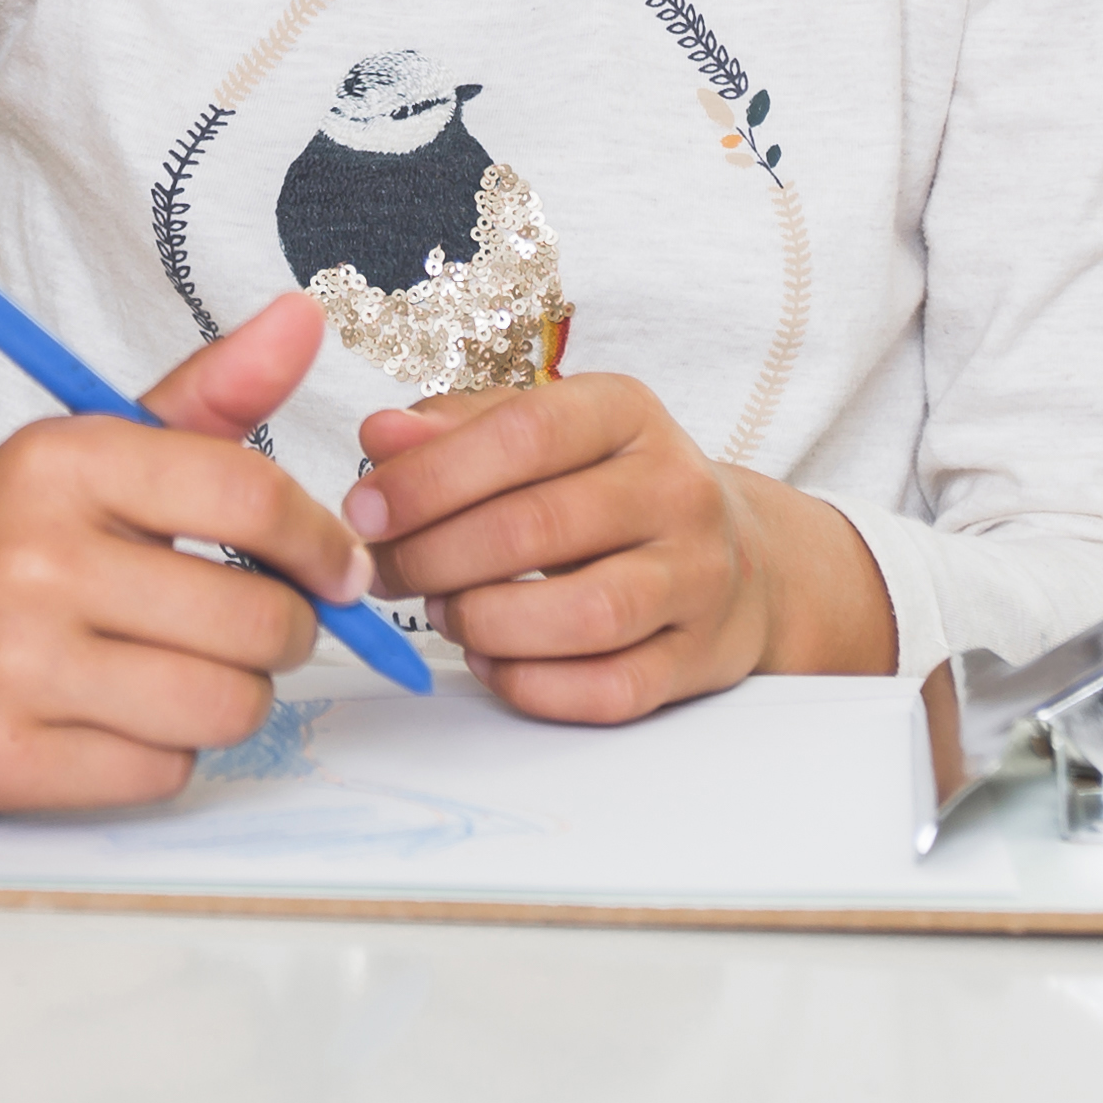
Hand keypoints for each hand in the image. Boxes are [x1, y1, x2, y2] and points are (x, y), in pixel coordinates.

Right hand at [0, 291, 362, 816]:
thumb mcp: (90, 449)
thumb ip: (208, 395)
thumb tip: (303, 320)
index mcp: (62, 464)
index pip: (245, 495)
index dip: (319, 541)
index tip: (338, 570)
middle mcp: (31, 560)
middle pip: (253, 621)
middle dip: (281, 634)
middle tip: (253, 630)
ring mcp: (7, 666)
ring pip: (219, 707)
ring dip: (227, 700)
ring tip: (183, 674)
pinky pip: (159, 775)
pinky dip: (160, 756)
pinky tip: (116, 721)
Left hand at [346, 371, 889, 720]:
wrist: (738, 558)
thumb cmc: (607, 487)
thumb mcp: (542, 431)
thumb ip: (455, 430)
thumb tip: (380, 439)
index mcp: (627, 413)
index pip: (526, 433)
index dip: (432, 476)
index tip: (364, 509)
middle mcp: (676, 488)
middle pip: (543, 527)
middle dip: (438, 557)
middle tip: (383, 573)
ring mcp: (698, 576)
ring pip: (587, 614)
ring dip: (488, 622)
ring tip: (444, 613)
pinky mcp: (701, 656)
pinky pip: (613, 689)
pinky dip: (536, 685)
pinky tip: (492, 661)